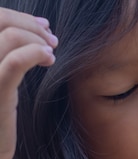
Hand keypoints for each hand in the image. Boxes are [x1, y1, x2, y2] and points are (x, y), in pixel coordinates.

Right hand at [0, 8, 56, 158]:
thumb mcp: (2, 80)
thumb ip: (10, 55)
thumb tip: (37, 29)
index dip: (18, 17)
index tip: (43, 26)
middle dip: (29, 24)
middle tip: (52, 39)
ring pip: (10, 35)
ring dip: (37, 38)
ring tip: (51, 52)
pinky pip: (14, 62)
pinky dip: (35, 52)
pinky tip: (49, 59)